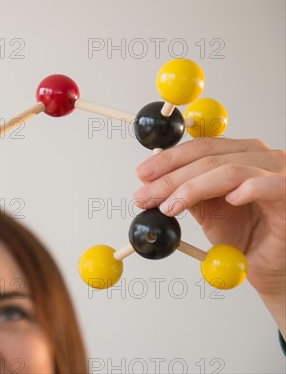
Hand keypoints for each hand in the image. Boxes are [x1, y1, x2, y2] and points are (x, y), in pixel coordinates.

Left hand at [133, 138, 284, 332]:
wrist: (269, 266)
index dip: (168, 160)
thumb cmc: (246, 236)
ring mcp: (278, 172)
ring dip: (192, 188)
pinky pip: (269, 184)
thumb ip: (186, 192)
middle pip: (208, 157)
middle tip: (145, 195)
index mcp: (240, 153)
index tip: (142, 175)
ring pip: (228, 170)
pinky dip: (247, 189)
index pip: (200, 147)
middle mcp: (260, 156)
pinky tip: (230, 200)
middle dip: (170, 178)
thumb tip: (150, 183)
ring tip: (170, 206)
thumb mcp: (207, 211)